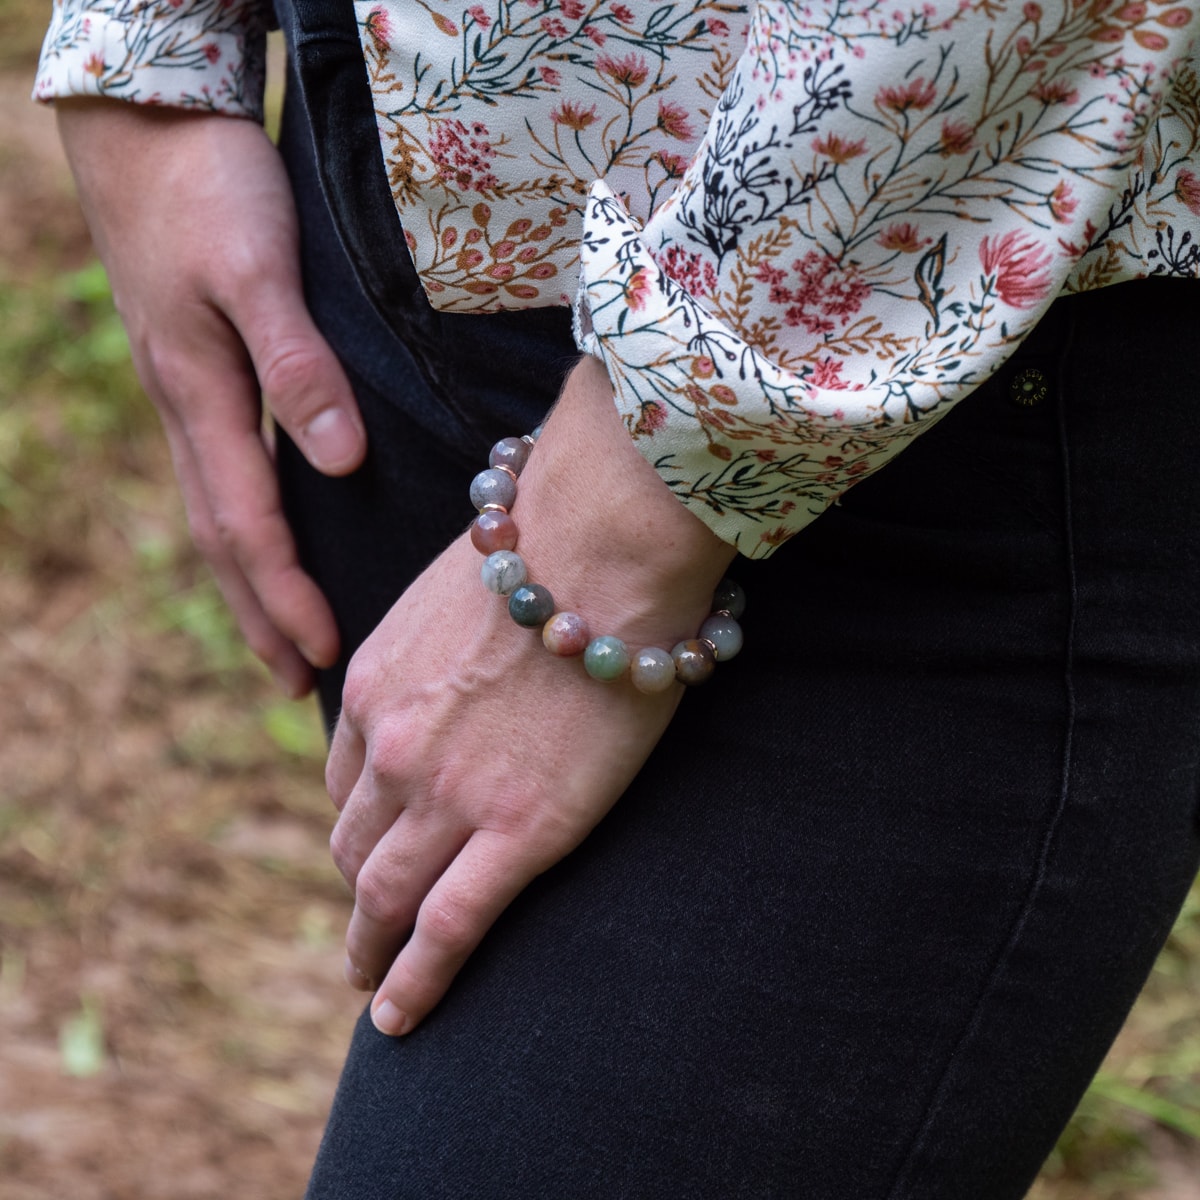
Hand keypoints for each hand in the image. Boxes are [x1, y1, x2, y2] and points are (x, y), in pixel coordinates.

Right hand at [56, 100, 365, 696]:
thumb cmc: (209, 188)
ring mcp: (184, 394)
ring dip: (248, 583)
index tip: (326, 652)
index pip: (249, 523)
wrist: (148, 123)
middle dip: (261, 614)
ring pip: (215, 512)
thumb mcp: (259, 270)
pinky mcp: (194, 373)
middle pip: (222, 537)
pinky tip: (262, 542)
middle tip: (297, 682)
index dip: (287, 594)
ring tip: (280, 638)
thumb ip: (298, 366)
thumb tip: (338, 462)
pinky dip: (242, 528)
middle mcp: (186, 409)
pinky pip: (217, 474)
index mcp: (201, 396)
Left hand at [327, 356, 734, 1034]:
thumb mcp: (452, 594)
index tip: (368, 846)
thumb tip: (455, 647)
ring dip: (371, 945)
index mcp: (376, 686)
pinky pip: (448, 928)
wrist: (597, 552)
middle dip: (356, 888)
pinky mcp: (517, 833)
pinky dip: (416, 982)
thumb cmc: (547, 551)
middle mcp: (392, 748)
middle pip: (354, 842)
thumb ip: (437, 636)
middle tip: (365, 925)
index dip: (357, 817)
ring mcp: (447, 796)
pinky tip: (399, 1017)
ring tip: (372, 981)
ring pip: (386, 896)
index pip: (344, 775)